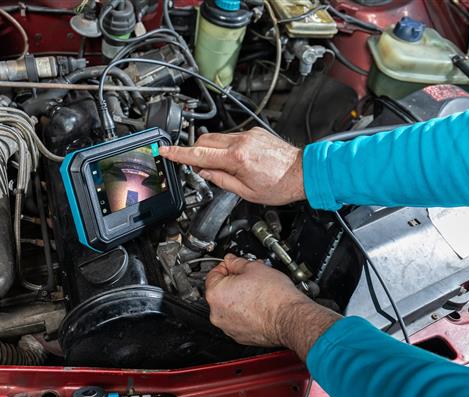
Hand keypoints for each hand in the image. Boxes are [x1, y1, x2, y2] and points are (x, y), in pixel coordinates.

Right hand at [159, 128, 304, 205]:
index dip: (179, 154)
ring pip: (217, 138)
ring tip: (221, 166)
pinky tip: (235, 160)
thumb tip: (203, 171)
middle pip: (204, 141)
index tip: (165, 150)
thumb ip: (220, 179)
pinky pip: (231, 137)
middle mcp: (241, 141)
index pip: (199, 154)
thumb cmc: (280, 185)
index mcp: (237, 158)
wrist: (303, 173)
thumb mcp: (246, 192)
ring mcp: (248, 134)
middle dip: (195, 152)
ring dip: (211, 150)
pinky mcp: (254, 133)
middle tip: (196, 166)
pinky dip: (225, 147)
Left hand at [205, 254, 340, 357]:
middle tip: (250, 277)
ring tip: (257, 292)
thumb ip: (237, 262)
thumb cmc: (274, 296)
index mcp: (216, 294)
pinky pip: (237, 320)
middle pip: (220, 291)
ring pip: (228, 307)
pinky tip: (258, 306)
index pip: (213, 273)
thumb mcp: (254, 268)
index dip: (226, 266)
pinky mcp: (239, 336)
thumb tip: (231, 260)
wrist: (289, 318)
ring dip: (238, 298)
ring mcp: (227, 327)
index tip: (235, 265)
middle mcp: (217, 313)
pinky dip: (244, 313)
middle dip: (234, 282)